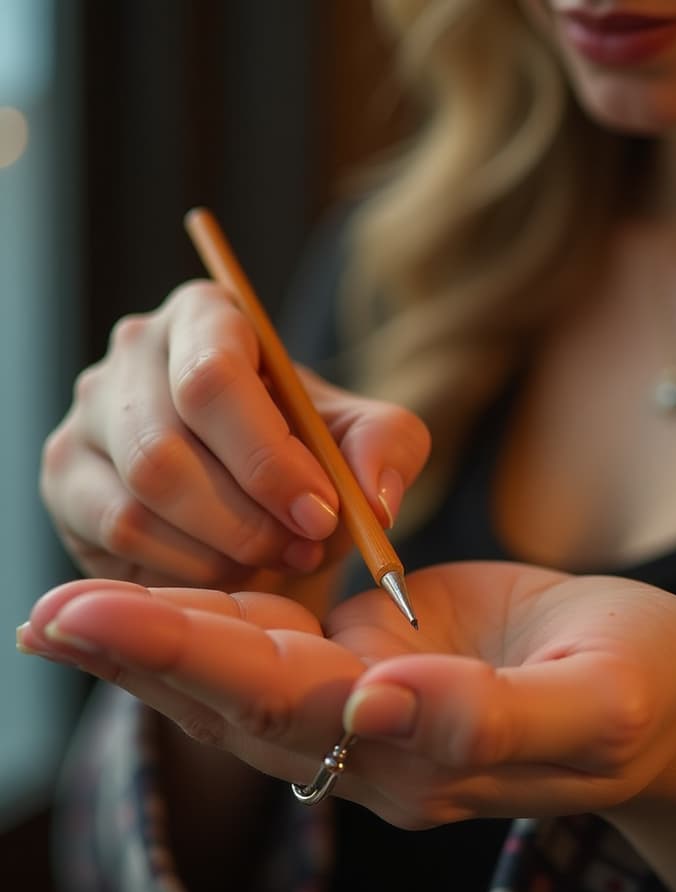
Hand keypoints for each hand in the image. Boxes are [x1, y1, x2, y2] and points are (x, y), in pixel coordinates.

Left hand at [19, 563, 675, 843]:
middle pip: (242, 699)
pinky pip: (274, 647)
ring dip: (154, 643)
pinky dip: (207, 621)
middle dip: (144, 652)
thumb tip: (383, 701)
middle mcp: (374, 747)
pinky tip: (149, 601)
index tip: (97, 619)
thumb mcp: (598, 704)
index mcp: (425, 759)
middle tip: (49, 615)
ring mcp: (366, 708)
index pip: (292, 707)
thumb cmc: (644, 689)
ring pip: (243, 679)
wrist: (653, 694)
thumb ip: (494, 721)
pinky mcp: (368, 665)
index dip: (196, 659)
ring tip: (60, 612)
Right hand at [40, 281, 429, 589]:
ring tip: (277, 558)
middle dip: (249, 519)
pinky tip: (229, 567)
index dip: (268, 459)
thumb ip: (386, 449)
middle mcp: (132, 355)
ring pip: (140, 500)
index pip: (212, 380)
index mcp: (206, 317)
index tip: (322, 514)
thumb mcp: (363, 439)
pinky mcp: (67, 480)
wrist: (259, 490)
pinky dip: (186, 568)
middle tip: (305, 548)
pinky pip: (118, 536)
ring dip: (223, 549)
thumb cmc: (307, 450)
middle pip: (166, 449)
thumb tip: (373, 499)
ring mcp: (88, 416)